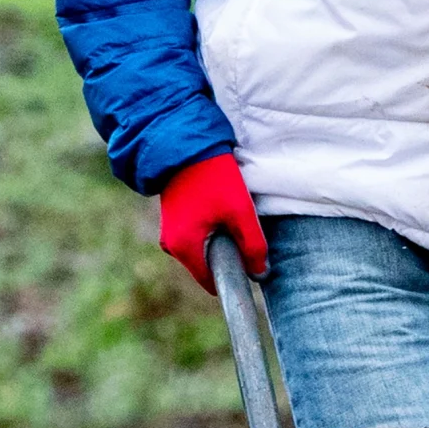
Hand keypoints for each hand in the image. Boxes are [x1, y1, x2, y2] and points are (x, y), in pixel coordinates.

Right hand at [157, 154, 266, 289]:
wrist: (185, 145)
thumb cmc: (214, 177)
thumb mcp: (240, 211)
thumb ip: (253, 246)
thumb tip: (260, 274)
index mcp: (184, 248)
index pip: (211, 282)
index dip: (234, 275)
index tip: (248, 258)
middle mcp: (171, 245)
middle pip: (207, 266)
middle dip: (227, 254)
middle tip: (239, 227)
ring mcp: (168, 233)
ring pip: (202, 251)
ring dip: (219, 240)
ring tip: (227, 213)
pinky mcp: (171, 221)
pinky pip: (195, 237)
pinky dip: (209, 230)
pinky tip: (216, 208)